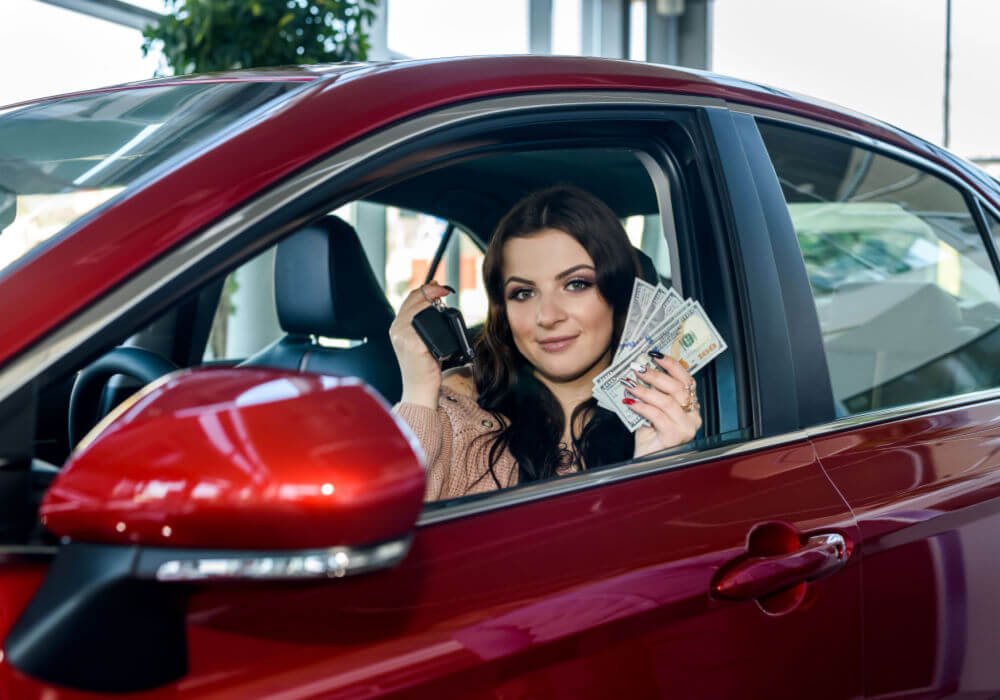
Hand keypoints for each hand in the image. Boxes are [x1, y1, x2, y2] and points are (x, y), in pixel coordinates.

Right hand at [389, 281, 453, 407]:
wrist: (419, 389)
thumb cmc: (424, 367)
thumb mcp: (420, 341)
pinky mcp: (414, 345)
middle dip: (432, 291)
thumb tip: (437, 302)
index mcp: (397, 327)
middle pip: (414, 300)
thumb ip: (423, 323)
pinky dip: (438, 322)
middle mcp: (396, 330)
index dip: (426, 289)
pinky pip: (427, 327)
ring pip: (419, 309)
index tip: (440, 287)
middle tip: (446, 290)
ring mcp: (403, 337)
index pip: (409, 299)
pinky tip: (445, 324)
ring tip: (444, 303)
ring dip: (434, 302)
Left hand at [626, 355, 702, 457]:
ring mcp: (686, 428)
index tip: (656, 355)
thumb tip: (639, 373)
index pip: (687, 380)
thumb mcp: (652, 411)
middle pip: (677, 388)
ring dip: (645, 390)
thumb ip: (652, 394)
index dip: (672, 365)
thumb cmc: (650, 439)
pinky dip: (642, 406)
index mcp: (691, 407)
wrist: (647, 464)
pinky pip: (657, 415)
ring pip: (667, 401)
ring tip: (630, 385)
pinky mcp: (674, 436)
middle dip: (655, 375)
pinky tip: (630, 402)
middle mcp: (693, 417)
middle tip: (638, 369)